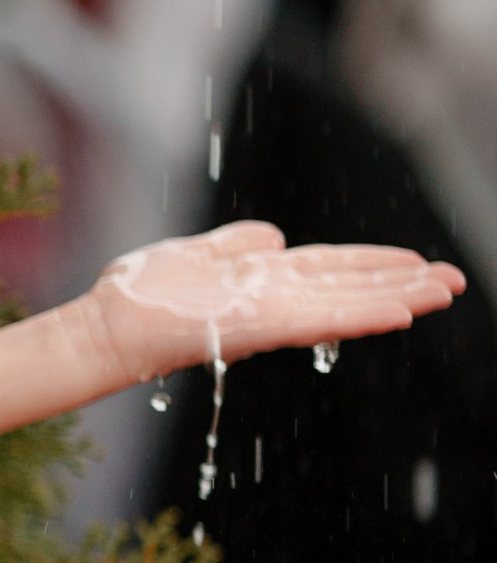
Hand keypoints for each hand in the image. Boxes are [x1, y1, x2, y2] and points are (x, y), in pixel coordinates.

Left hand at [83, 219, 464, 393]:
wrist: (106, 327)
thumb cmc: (142, 296)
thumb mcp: (197, 256)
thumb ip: (237, 247)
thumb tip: (274, 236)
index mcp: (264, 280)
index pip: (333, 269)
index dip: (377, 265)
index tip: (420, 261)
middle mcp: (274, 299)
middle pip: (351, 287)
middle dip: (403, 283)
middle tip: (456, 282)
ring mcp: (268, 315)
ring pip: (345, 305)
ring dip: (396, 299)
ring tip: (442, 294)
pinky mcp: (256, 327)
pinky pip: (317, 320)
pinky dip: (358, 315)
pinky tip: (397, 312)